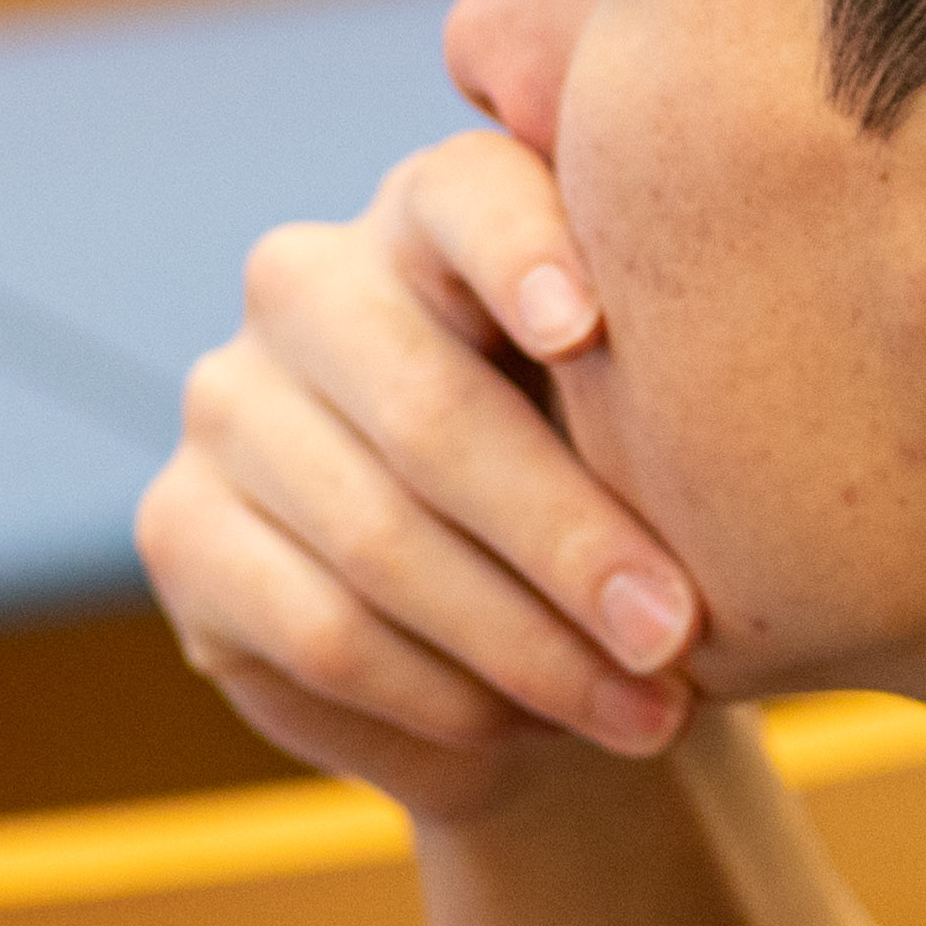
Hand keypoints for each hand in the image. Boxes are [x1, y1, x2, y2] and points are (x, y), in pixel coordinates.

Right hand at [135, 128, 700, 820]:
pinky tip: (521, 731)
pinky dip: (436, 693)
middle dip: (568, 538)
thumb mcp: (664, 420)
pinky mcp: (178, 527)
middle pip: (430, 406)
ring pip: (380, 536)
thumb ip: (678, 360)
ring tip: (643, 713)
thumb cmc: (622, 498)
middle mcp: (310, 281)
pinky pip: (319, 628)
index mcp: (438, 209)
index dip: (522, 254)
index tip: (587, 335)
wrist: (530, 649)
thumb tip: (747, 379)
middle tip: (677, 633)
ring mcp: (228, 400)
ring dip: (526, 646)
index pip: (469, 195)